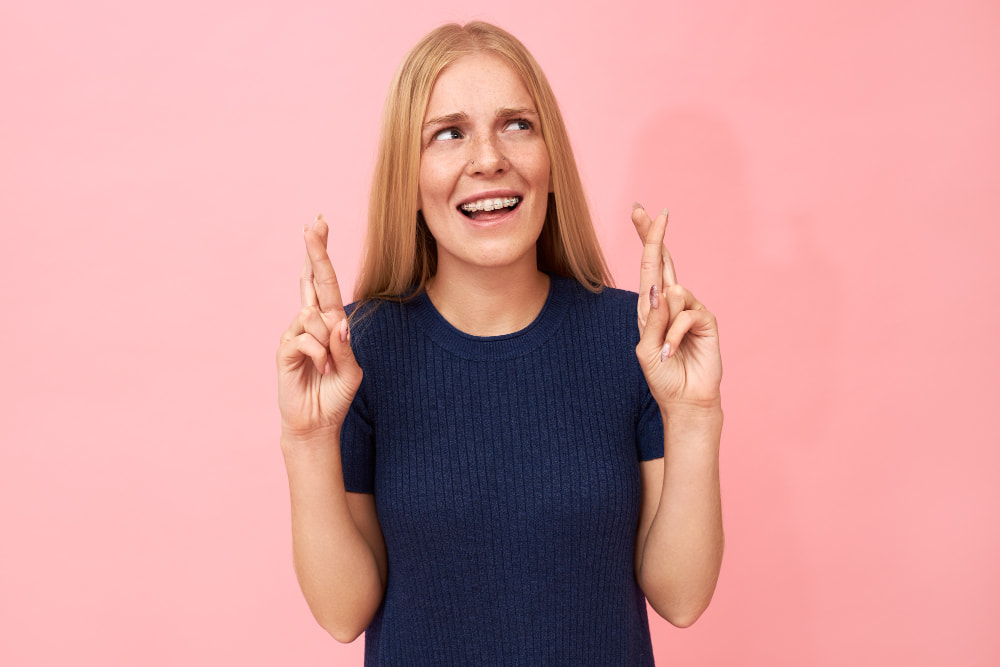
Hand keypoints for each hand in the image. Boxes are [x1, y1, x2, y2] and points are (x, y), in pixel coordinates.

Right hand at [277, 216, 362, 437]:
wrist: (317, 424)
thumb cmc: (335, 395)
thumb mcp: (351, 371)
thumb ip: (346, 346)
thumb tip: (338, 320)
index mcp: (329, 322)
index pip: (325, 283)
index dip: (321, 254)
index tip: (319, 226)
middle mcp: (310, 323)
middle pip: (311, 280)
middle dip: (315, 251)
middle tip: (314, 223)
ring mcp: (295, 334)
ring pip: (315, 316)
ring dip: (329, 344)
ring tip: (328, 367)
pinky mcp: (284, 350)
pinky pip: (306, 338)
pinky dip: (319, 354)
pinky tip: (320, 368)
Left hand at [631, 205, 721, 411]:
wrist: (685, 400)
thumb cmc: (663, 376)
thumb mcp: (646, 350)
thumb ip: (651, 321)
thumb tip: (662, 289)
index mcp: (651, 307)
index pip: (648, 267)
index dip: (646, 239)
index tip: (641, 212)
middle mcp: (671, 303)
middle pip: (663, 260)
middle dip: (653, 235)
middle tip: (647, 210)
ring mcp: (690, 309)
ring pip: (673, 294)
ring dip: (665, 325)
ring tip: (665, 350)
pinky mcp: (706, 320)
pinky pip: (686, 314)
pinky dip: (676, 333)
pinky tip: (673, 351)